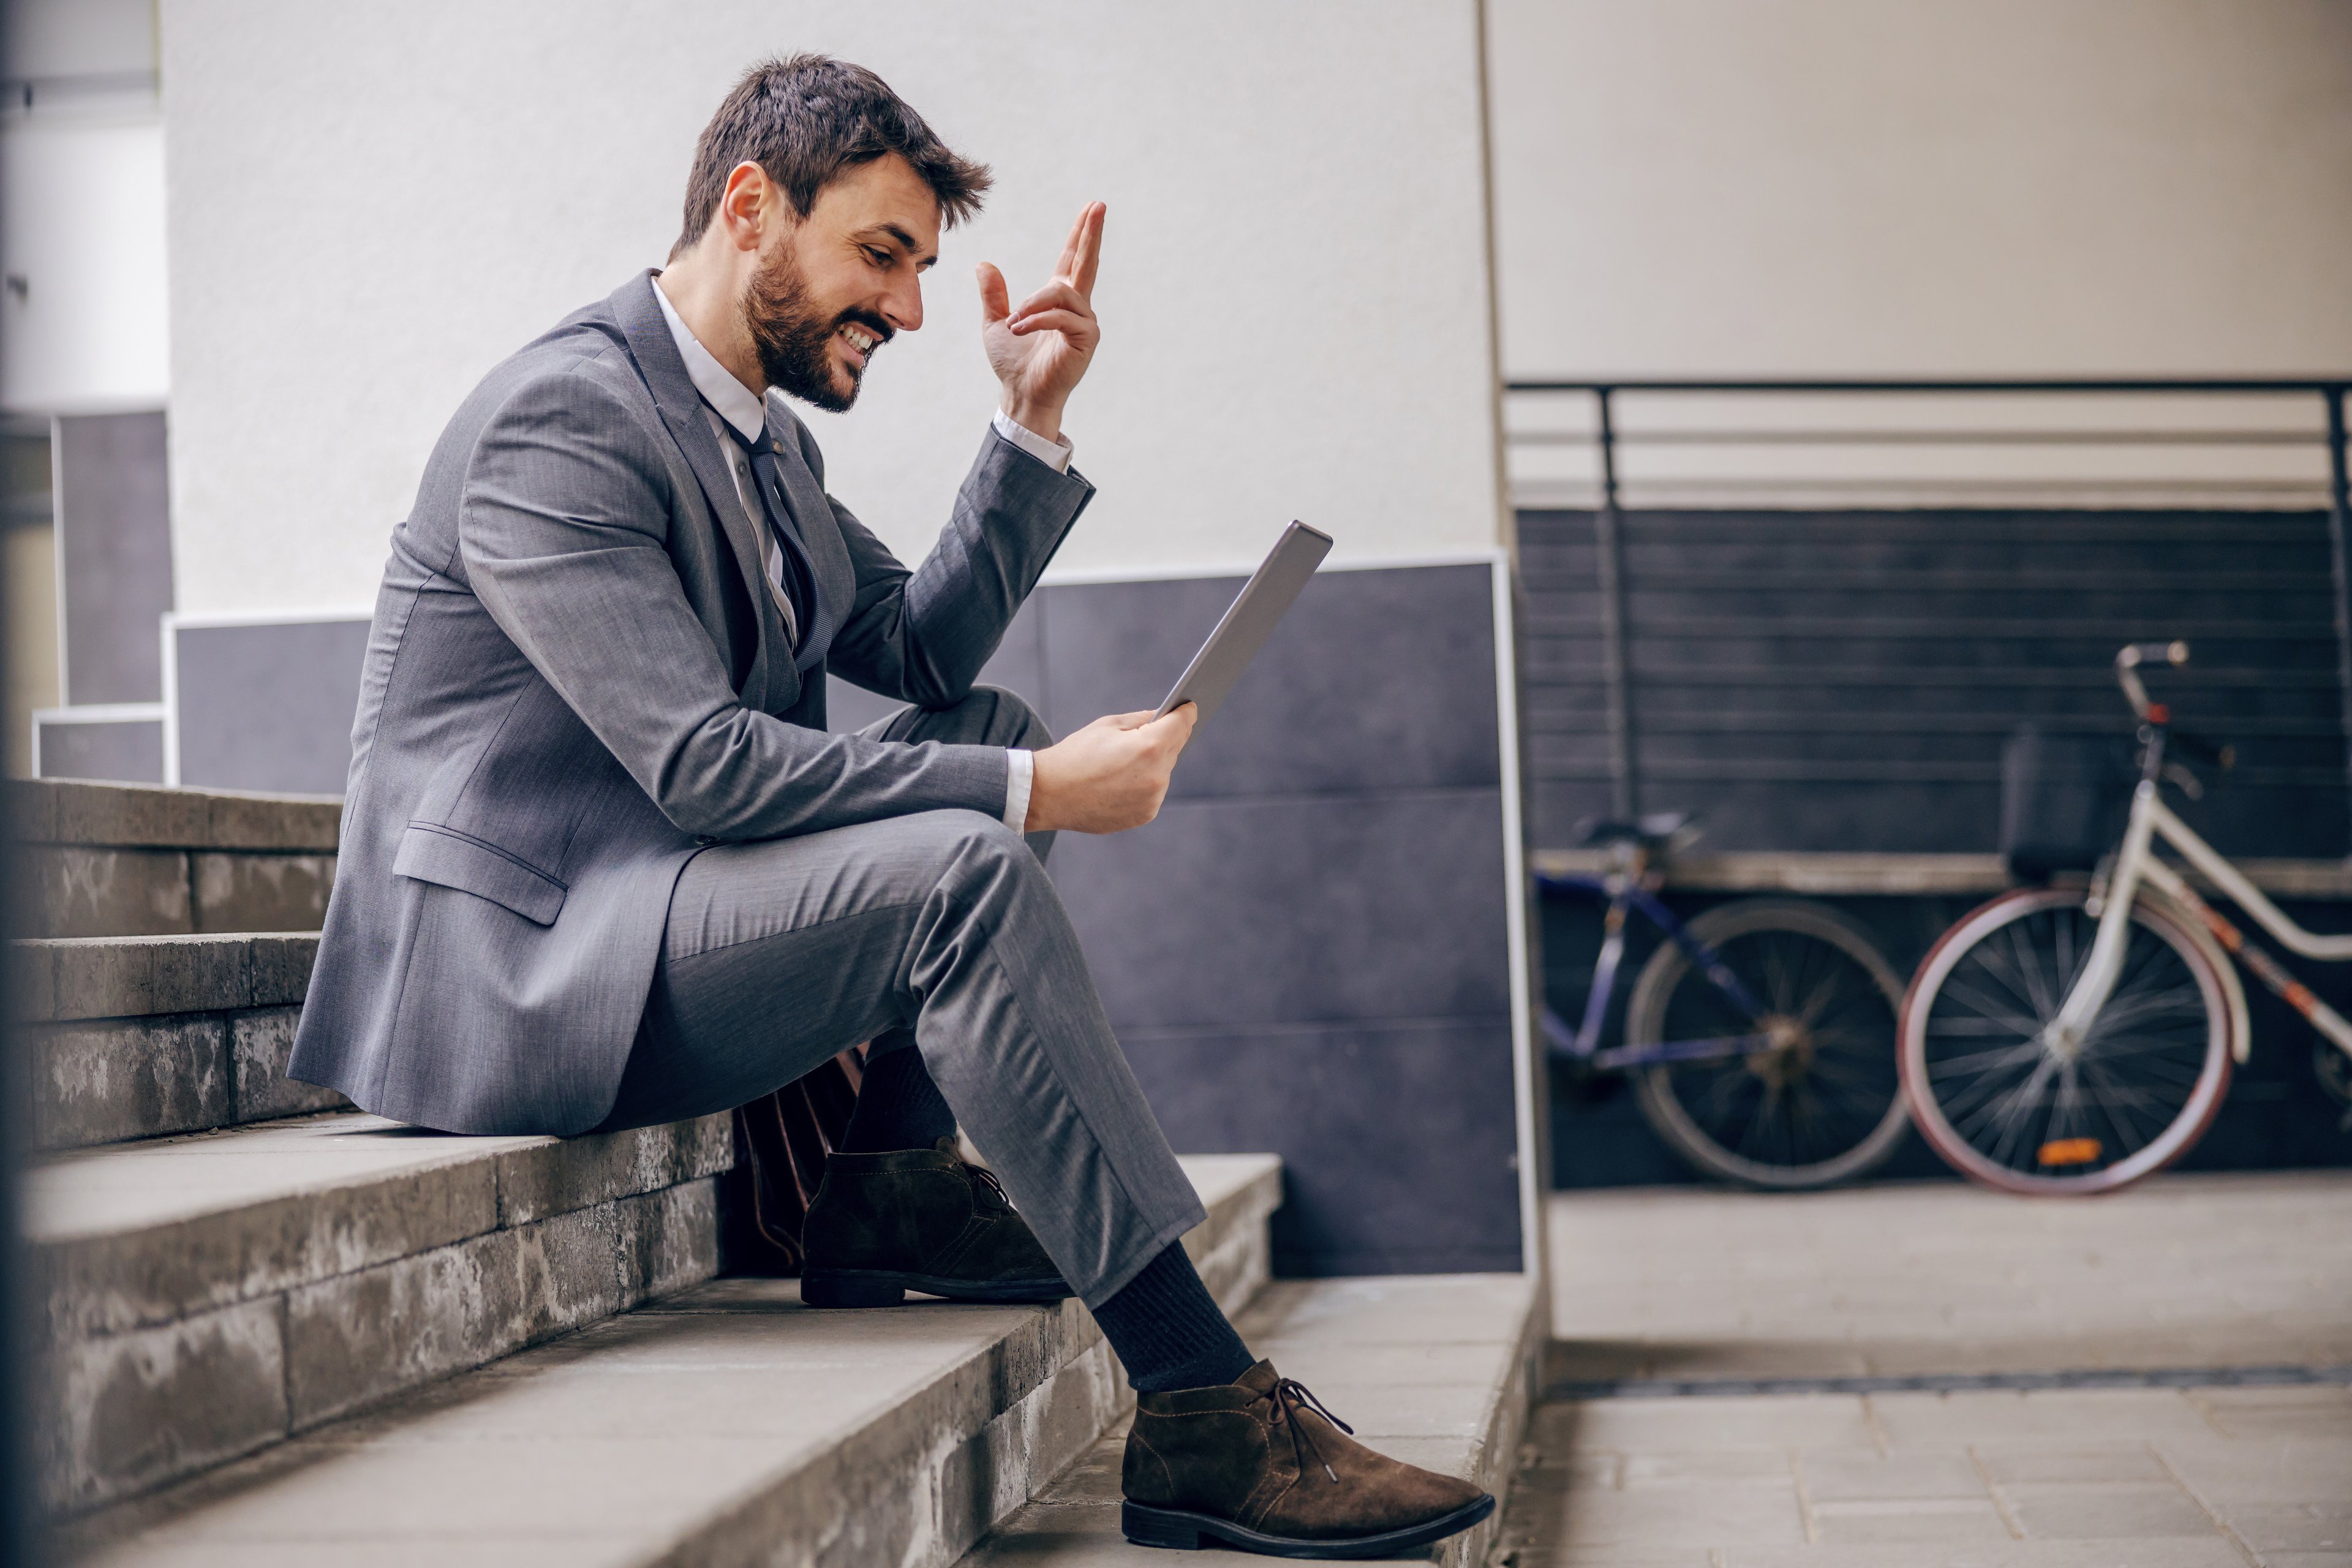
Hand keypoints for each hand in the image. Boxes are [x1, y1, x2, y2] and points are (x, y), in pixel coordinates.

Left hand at [977, 201, 1103, 445]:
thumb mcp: (995, 322)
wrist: (1020, 394)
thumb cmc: (1012, 365)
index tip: (1091, 209)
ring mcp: (1084, 322)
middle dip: (1091, 233)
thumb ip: (994, 294)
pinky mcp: (1086, 338)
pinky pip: (1061, 316)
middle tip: (1099, 205)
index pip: (1072, 260)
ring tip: (1015, 323)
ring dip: (1033, 305)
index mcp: (1058, 300)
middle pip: (1086, 262)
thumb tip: (984, 264)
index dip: (1080, 234)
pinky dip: (1037, 319)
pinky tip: (1021, 328)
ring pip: (1061, 292)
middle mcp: (1076, 307)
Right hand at [1025, 703, 1193, 833]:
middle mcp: (1157, 775)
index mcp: (1149, 746)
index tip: (1189, 706)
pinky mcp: (1145, 814)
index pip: (1182, 724)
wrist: (1049, 795)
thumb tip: (1162, 717)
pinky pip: (1154, 792)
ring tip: (1127, 759)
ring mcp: (1152, 798)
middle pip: (1175, 747)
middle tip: (1155, 729)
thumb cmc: (1075, 755)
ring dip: (1154, 763)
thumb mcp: (1108, 725)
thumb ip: (1142, 719)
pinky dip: (1144, 784)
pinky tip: (1122, 780)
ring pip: (1164, 771)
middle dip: (1166, 736)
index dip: (1186, 712)